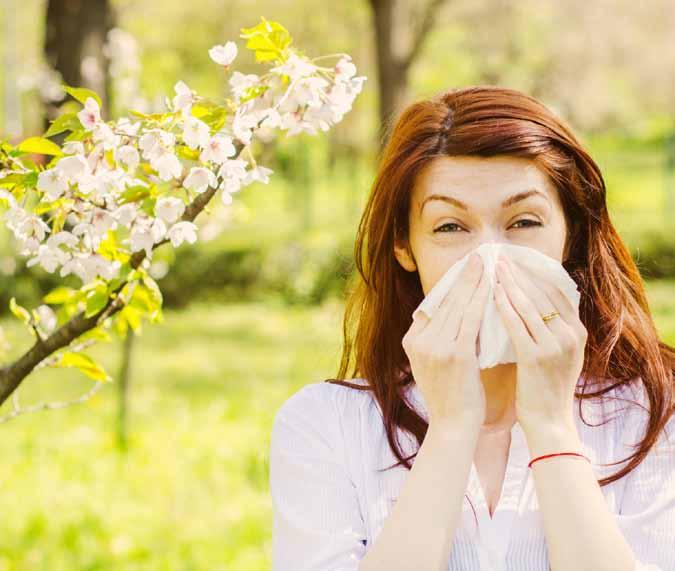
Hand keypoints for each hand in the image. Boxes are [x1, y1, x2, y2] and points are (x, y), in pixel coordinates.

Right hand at [402, 252, 490, 429]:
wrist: (453, 426)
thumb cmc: (452, 395)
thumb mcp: (434, 363)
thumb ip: (439, 338)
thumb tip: (455, 313)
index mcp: (411, 341)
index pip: (433, 305)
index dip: (452, 285)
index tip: (466, 268)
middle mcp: (419, 341)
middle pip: (445, 301)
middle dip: (463, 277)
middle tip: (478, 256)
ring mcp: (434, 347)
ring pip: (458, 306)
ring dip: (474, 282)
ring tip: (487, 263)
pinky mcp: (453, 354)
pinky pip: (470, 320)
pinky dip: (481, 301)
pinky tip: (492, 287)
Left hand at [492, 254, 586, 429]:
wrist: (549, 422)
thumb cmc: (547, 387)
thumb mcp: (560, 353)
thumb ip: (554, 328)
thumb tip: (535, 299)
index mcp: (578, 332)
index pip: (557, 291)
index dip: (536, 273)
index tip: (518, 258)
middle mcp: (571, 336)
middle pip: (542, 294)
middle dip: (520, 273)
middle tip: (501, 256)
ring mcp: (555, 346)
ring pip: (528, 305)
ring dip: (509, 284)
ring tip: (493, 268)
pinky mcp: (536, 358)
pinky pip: (515, 325)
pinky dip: (502, 306)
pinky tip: (490, 294)